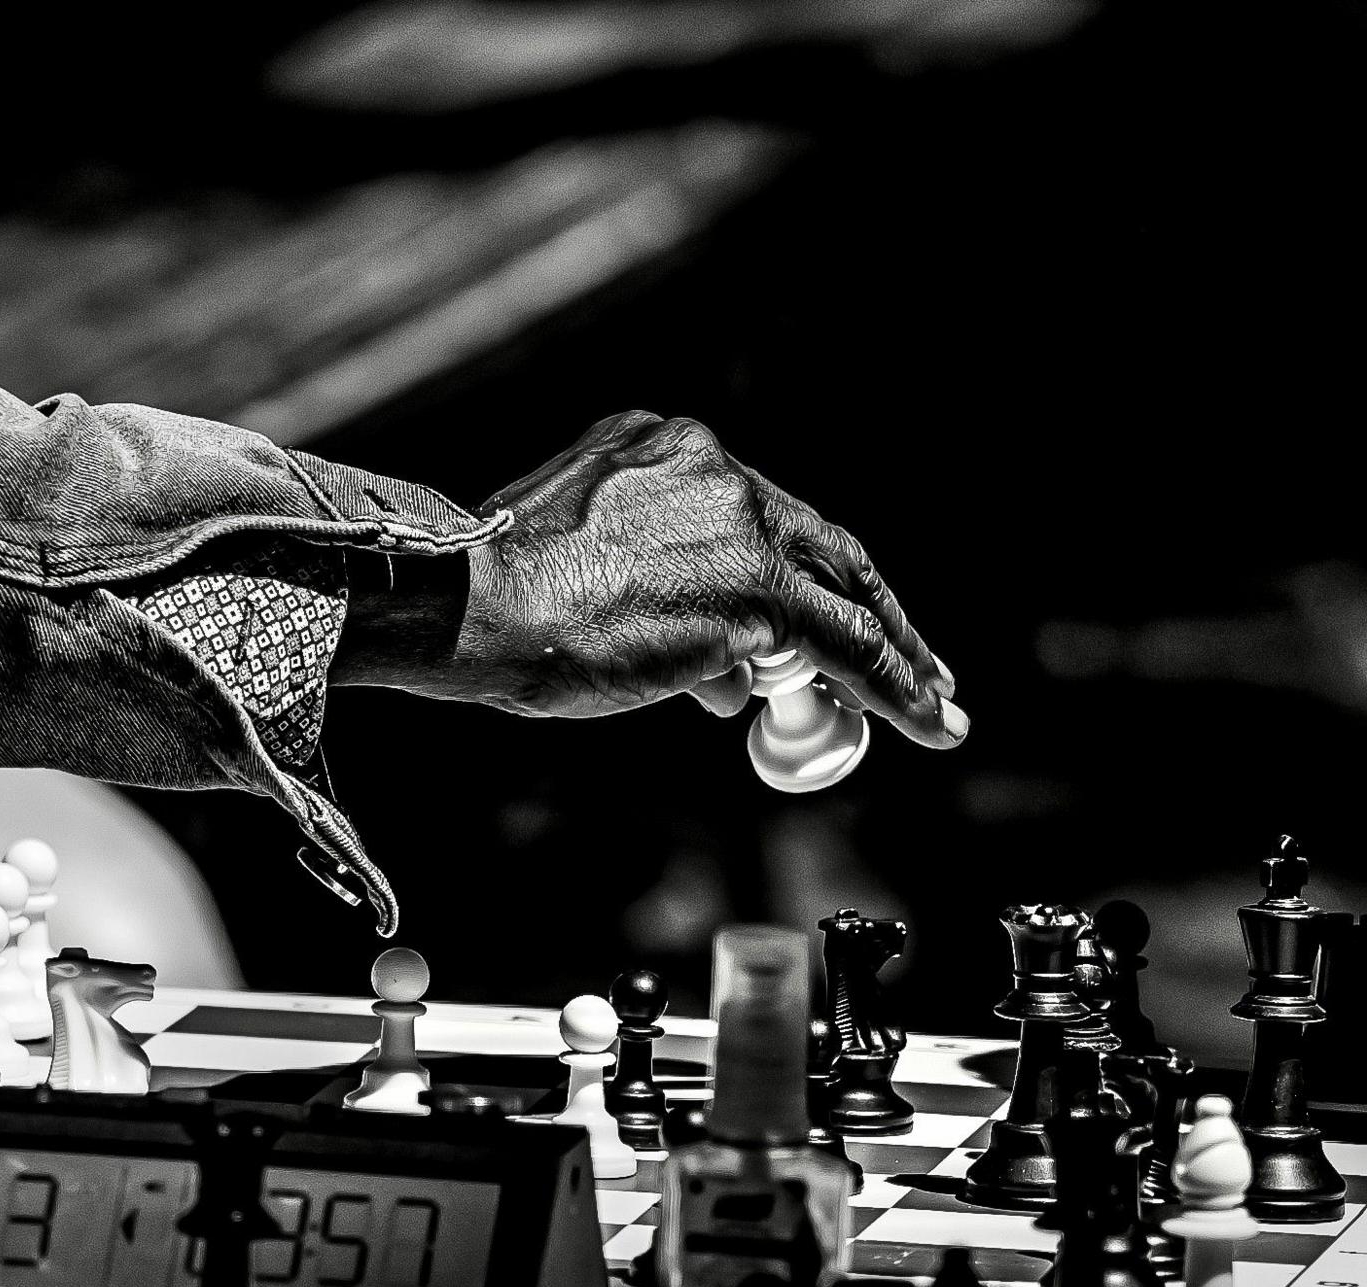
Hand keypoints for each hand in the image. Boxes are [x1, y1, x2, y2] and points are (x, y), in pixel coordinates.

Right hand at [333, 411, 965, 748]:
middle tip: (913, 656)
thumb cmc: (502, 603)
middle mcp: (712, 467)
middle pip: (821, 542)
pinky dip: (893, 684)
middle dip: (870, 606)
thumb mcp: (585, 572)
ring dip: (891, 651)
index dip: (797, 567)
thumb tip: (728, 675)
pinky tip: (928, 718)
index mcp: (663, 448)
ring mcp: (740, 521)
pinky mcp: (759, 587)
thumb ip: (662, 600)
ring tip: (930, 700)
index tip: (818, 607)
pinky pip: (847, 640)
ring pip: (843, 588)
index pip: (758, 516)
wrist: (475, 605)